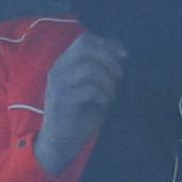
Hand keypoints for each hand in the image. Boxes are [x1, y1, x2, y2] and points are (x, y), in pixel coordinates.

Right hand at [38, 31, 129, 160]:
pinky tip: (105, 103)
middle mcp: (57, 70)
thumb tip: (120, 57)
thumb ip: (99, 70)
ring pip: (90, 69)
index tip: (124, 56)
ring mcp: (58, 84)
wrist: (60, 141)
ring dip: (108, 81)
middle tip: (120, 76)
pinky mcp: (62, 100)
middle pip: (86, 49)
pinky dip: (103, 95)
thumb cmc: (79, 113)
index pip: (84, 40)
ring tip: (111, 93)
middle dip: (109, 59)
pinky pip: (90, 89)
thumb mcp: (90, 86)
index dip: (107, 44)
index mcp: (63, 63)